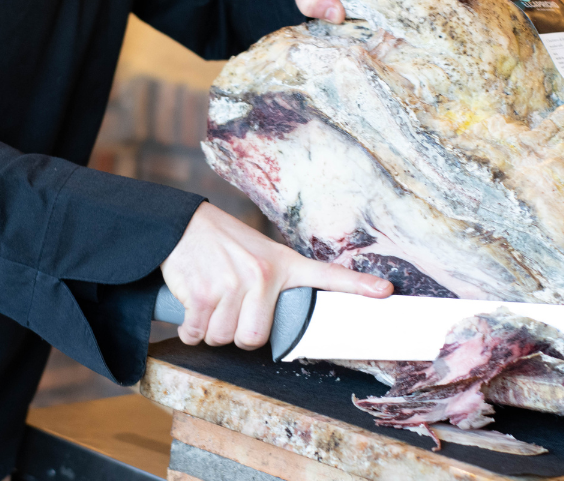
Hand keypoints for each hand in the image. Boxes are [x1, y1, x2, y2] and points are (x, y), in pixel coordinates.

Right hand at [160, 202, 392, 348]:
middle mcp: (261, 275)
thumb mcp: (258, 253)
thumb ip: (276, 282)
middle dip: (239, 335)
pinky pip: (197, 333)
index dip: (358, 286)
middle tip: (231, 313)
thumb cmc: (220, 244)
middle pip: (255, 339)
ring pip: (224, 339)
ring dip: (210, 331)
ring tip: (208, 303)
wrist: (179, 224)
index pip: (327, 275)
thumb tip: (279, 323)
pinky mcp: (201, 293)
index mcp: (282, 265)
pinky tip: (190, 309)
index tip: (385, 292)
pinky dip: (188, 329)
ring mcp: (231, 284)